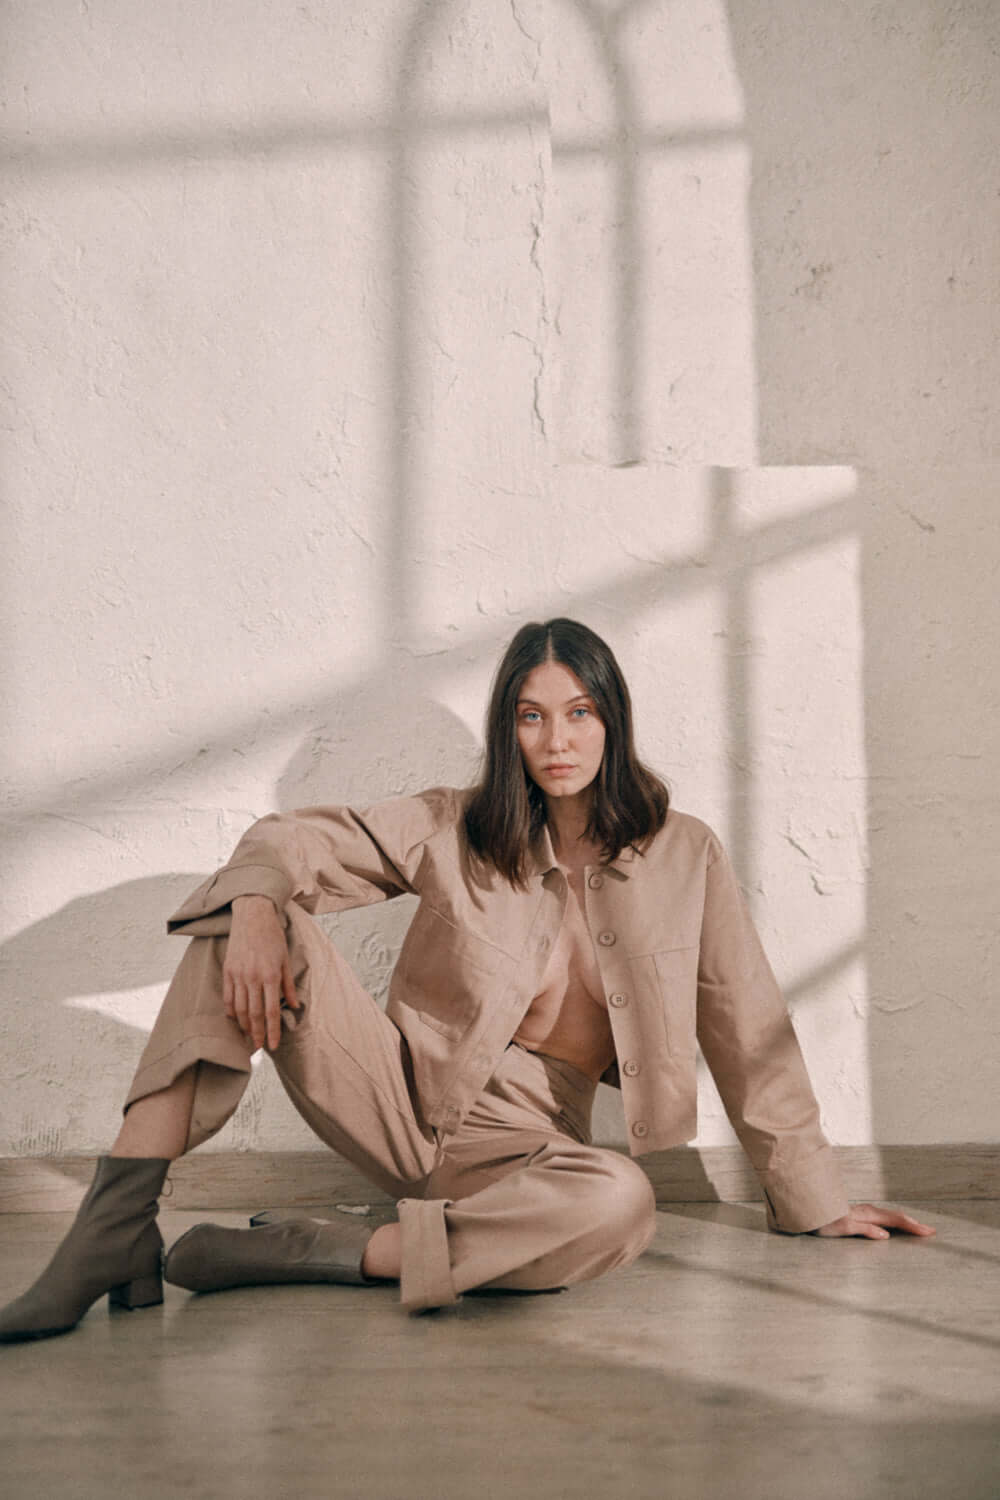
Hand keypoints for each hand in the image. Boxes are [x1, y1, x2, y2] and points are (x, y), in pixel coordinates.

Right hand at [223, 895, 300, 1052]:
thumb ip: (288, 985)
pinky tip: (235, 1019)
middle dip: (257, 1034)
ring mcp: (238, 975)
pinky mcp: (228, 970)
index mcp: (270, 976)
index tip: (273, 1045)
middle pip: (254, 1014)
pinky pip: (228, 997)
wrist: (252, 915)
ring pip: (240, 1008)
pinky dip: (231, 1011)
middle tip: (259, 1048)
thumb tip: (294, 1006)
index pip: (271, 1011)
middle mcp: (253, 978)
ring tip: (248, 1036)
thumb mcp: (285, 959)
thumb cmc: (273, 936)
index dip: (272, 1031)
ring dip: (244, 1025)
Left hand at [812, 1203, 935, 1239]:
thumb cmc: (824, 1221)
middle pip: (896, 1216)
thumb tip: (886, 1235)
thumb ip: (865, 1230)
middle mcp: (869, 1211)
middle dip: (914, 1223)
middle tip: (931, 1230)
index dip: (913, 1226)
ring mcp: (864, 1212)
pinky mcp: (859, 1214)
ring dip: (905, 1221)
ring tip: (917, 1228)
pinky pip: (883, 1217)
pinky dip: (894, 1221)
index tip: (929, 1232)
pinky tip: (894, 1225)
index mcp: (869, 1214)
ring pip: (890, 1215)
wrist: (810, 1209)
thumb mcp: (844, 1228)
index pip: (896, 1220)